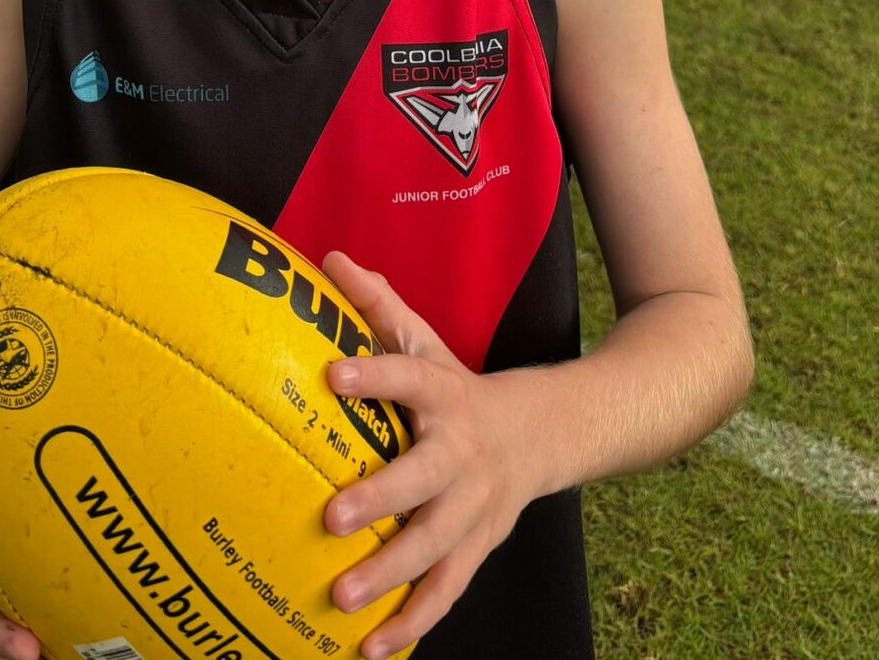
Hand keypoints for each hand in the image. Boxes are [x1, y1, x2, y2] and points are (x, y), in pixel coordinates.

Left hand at [320, 255, 544, 659]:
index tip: (333, 375)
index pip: (408, 376)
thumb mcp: (427, 342)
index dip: (373, 375)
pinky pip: (446, 592)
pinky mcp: (478, 547)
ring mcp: (474, 508)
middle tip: (331, 515)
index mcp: (445, 396)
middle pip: (423, 479)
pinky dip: (412, 624)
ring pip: (435, 547)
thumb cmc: (460, 388)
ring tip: (342, 597)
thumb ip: (379, 305)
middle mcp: (461, 454)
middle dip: (380, 498)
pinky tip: (371, 651)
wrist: (548, 434)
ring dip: (390, 576)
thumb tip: (330, 258)